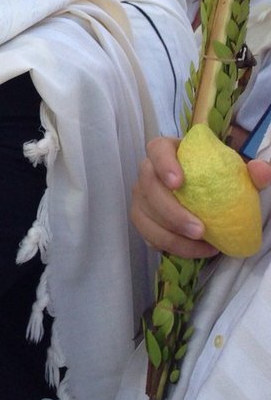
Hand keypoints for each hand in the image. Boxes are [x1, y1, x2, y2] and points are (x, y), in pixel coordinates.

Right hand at [131, 136, 270, 257]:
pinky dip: (170, 245)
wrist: (210, 196)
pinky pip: (148, 234)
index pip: (157, 149)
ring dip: (170, 234)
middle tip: (199, 230)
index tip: (178, 183)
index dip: (163, 164)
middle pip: (147, 187)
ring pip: (143, 215)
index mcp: (169, 151)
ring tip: (201, 245)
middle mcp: (148, 172)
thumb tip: (260, 170)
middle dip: (170, 211)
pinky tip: (194, 250)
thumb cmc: (218, 178)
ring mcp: (141, 196)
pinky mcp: (142, 218)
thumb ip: (253, 172)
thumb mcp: (238, 173)